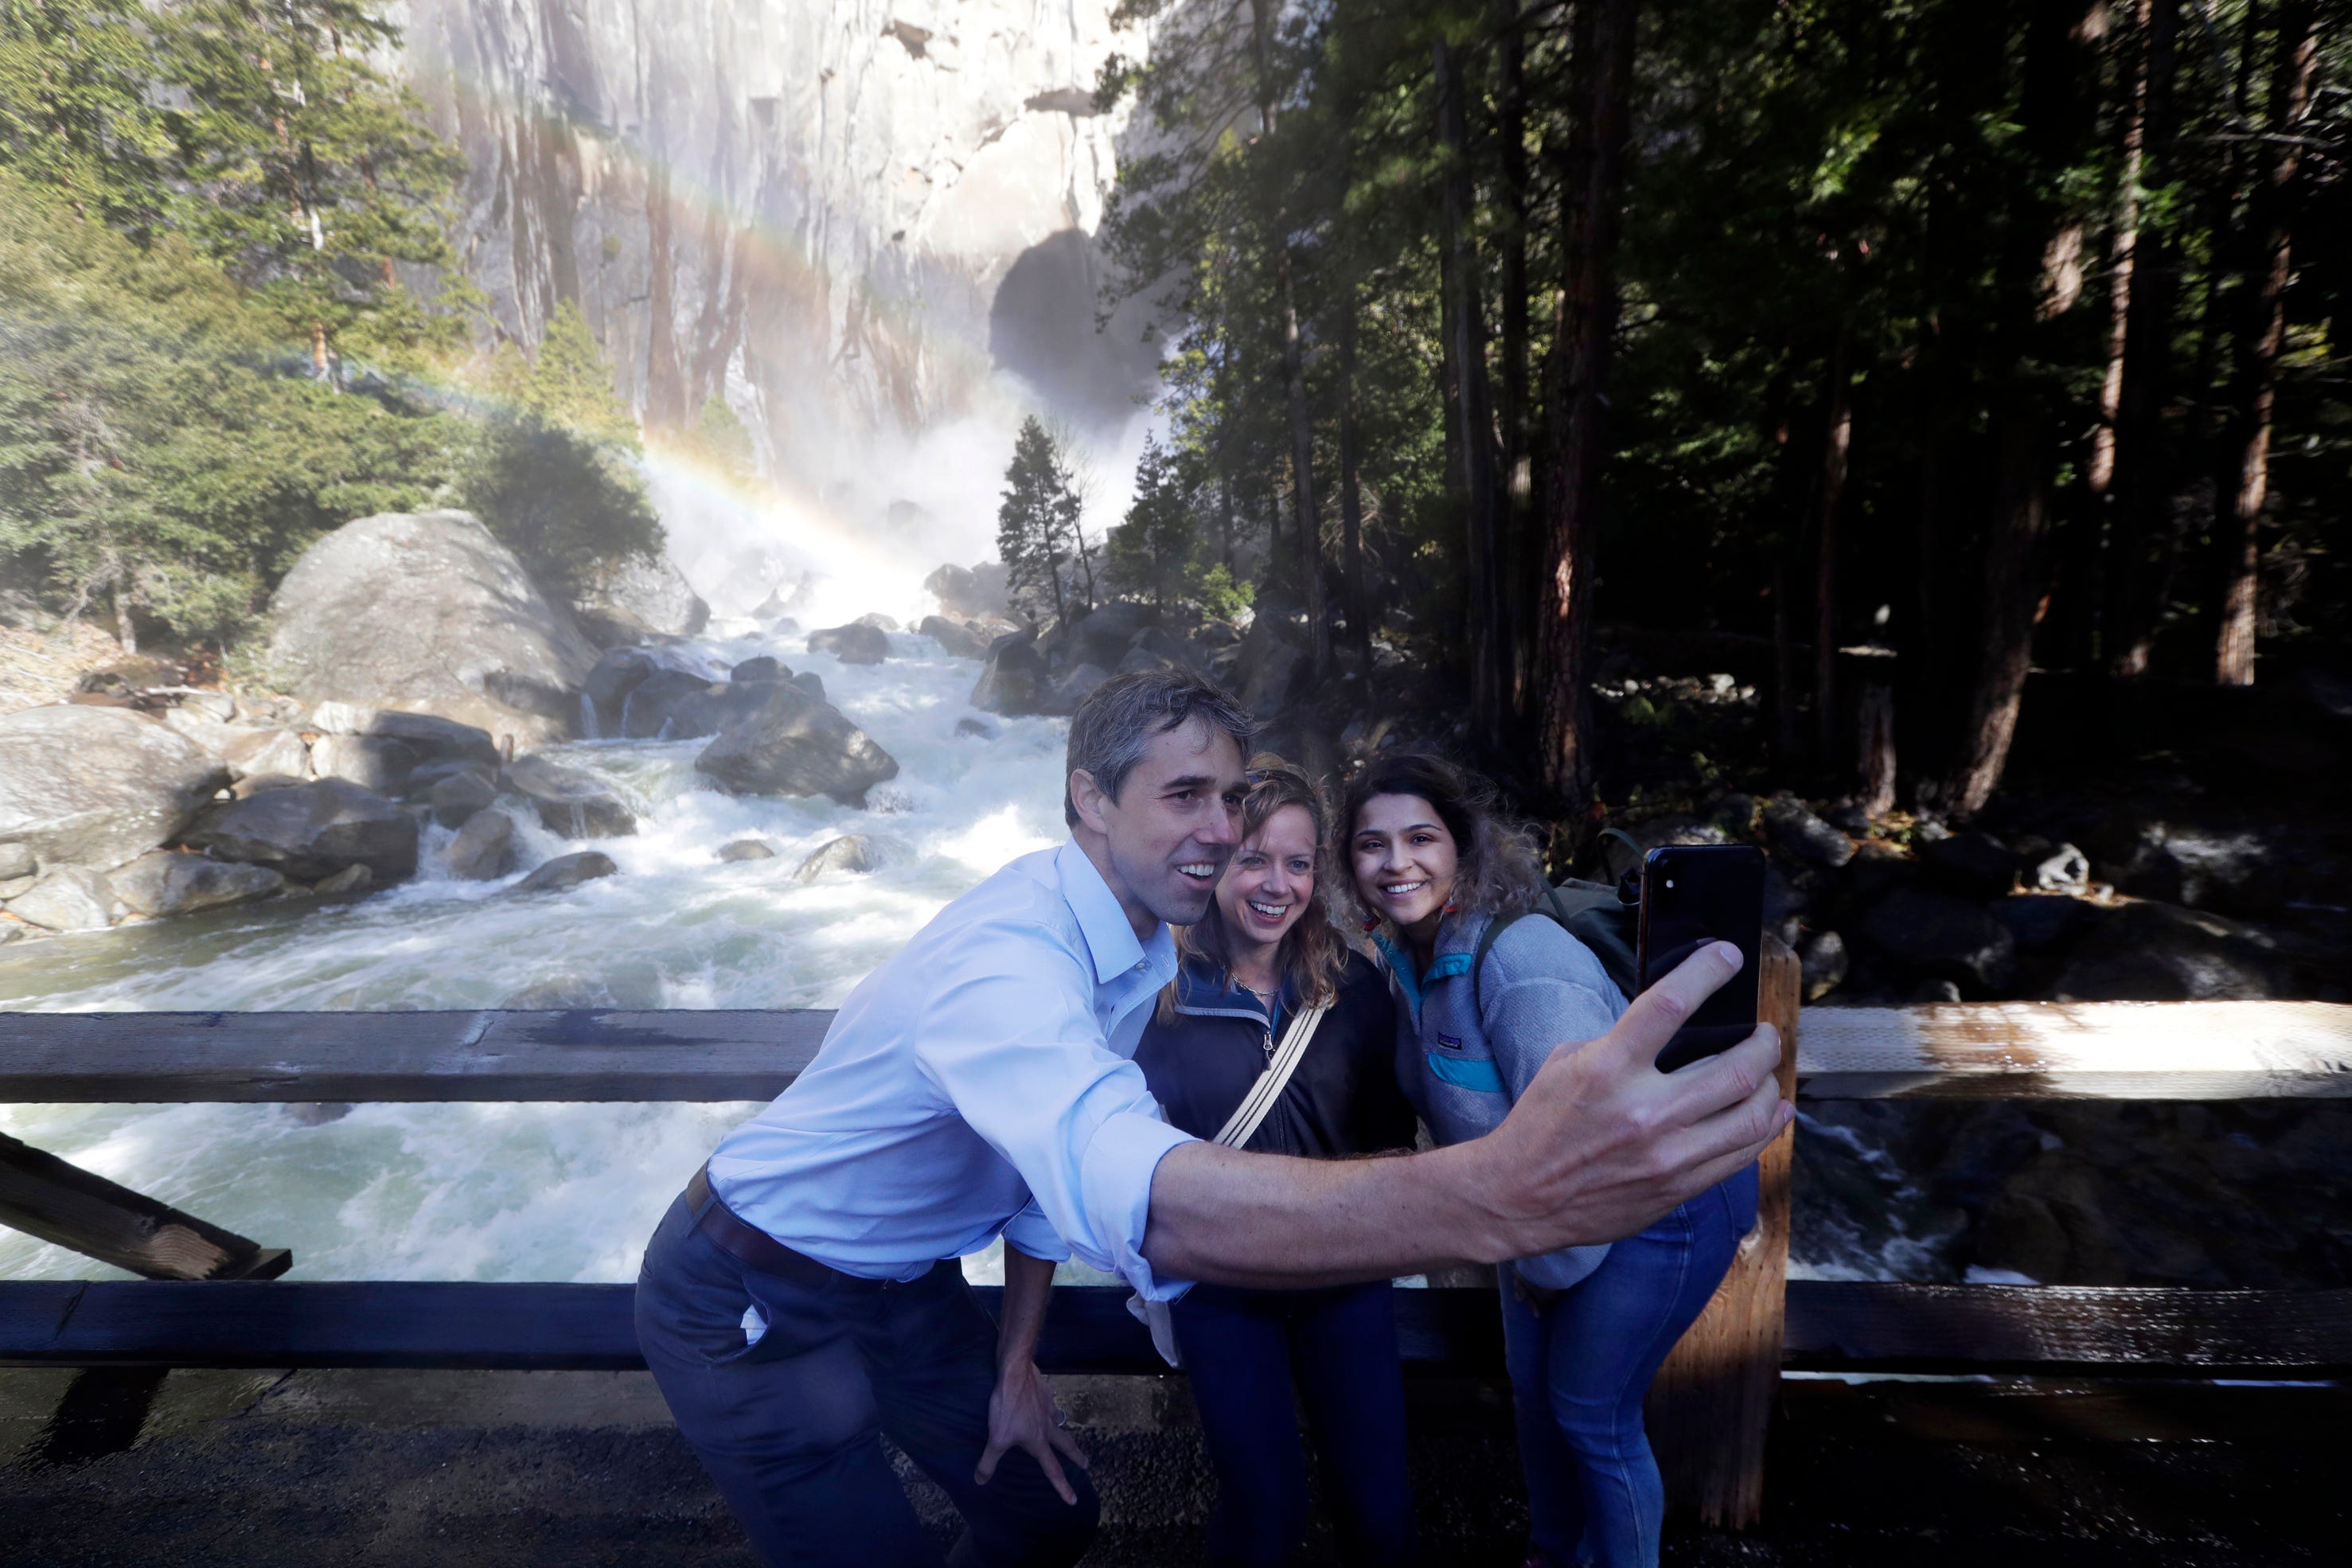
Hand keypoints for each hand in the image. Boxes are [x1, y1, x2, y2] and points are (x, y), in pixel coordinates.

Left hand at [975, 1357, 1087, 1505]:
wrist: (1016, 1373)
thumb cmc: (1008, 1407)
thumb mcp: (996, 1438)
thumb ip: (989, 1461)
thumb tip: (980, 1481)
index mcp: (1038, 1441)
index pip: (1052, 1470)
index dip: (1062, 1487)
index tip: (1073, 1500)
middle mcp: (1048, 1426)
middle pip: (1066, 1445)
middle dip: (1076, 1456)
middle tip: (1085, 1464)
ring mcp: (1048, 1408)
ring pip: (1060, 1422)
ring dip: (1064, 1429)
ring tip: (1064, 1430)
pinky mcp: (1044, 1393)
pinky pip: (1051, 1403)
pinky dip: (1051, 1407)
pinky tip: (1047, 1403)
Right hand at [1480, 941, 1790, 1255]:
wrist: (1521, 1198)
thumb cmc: (1541, 1125)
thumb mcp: (1567, 1064)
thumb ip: (1619, 1043)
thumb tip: (1670, 1029)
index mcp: (1608, 1068)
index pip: (1669, 1005)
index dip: (1707, 972)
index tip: (1728, 956)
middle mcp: (1644, 1110)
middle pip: (1734, 1068)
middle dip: (1763, 1042)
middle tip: (1765, 1033)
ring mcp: (1667, 1154)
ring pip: (1750, 1114)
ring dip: (1770, 1085)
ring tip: (1768, 1072)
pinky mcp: (1678, 1187)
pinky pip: (1741, 1154)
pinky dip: (1765, 1127)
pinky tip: (1771, 1111)